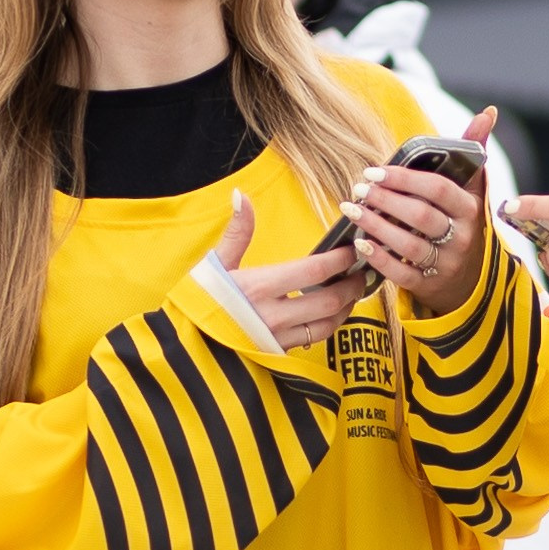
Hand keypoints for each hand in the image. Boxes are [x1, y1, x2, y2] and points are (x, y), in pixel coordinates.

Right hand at [214, 190, 373, 352]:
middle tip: (362, 271)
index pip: (314, 270)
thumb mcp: (216, 262)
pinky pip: (314, 340)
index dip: (340, 259)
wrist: (186, 342)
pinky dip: (330, 325)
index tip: (352, 249)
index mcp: (260, 287)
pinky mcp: (278, 353)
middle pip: (329, 300)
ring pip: (327, 324)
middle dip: (351, 285)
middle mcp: (273, 315)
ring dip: (345, 308)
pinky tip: (333, 313)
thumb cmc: (200, 299)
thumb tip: (241, 196)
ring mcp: (278, 338)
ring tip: (352, 292)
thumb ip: (237, 231)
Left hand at [350, 111, 494, 316]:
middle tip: (359, 187)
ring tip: (352, 209)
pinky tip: (360, 243)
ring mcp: (445, 264)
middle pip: (422, 216)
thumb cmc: (460, 223)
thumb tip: (488, 112)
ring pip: (409, 245)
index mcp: (471, 210)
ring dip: (376, 226)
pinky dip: (379, 258)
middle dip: (386, 200)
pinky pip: (401, 273)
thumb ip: (474, 153)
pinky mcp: (428, 285)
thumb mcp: (472, 191)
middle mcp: (461, 238)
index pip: (438, 190)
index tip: (375, 170)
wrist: (467, 279)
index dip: (405, 179)